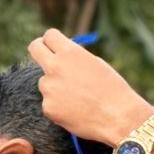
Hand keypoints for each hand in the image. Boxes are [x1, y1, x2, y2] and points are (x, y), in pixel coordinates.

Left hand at [27, 29, 152, 145]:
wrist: (118, 117)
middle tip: (44, 57)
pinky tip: (76, 111)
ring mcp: (49, 88)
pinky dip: (59, 106)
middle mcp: (55, 67)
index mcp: (69, 53)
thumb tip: (61, 55)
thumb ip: (75, 58)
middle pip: (35, 49)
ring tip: (78, 98)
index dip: (51, 41)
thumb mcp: (95, 64)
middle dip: (39, 50)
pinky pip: (49, 103)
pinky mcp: (48, 107)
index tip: (52, 45)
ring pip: (45, 82)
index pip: (49, 36)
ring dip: (55, 87)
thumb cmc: (113, 90)